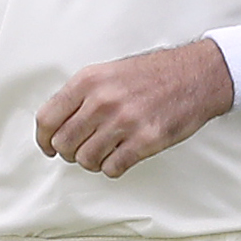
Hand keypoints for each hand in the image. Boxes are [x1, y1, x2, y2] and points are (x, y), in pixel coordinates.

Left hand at [35, 41, 235, 176]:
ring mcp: (124, 121)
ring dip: (92, 161)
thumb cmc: (153, 74)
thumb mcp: (108, 72)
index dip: (44, 139)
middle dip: (69, 152)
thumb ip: (80, 96)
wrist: (196, 76)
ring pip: (85, 160)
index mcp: (88, 81)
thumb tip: (54, 125)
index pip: (47, 119)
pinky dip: (112, 168)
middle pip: (63, 143)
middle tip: (81, 149)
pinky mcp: (145, 140)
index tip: (48, 147)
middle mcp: (103, 100)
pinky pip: (112, 168)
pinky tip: (121, 156)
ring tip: (104, 152)